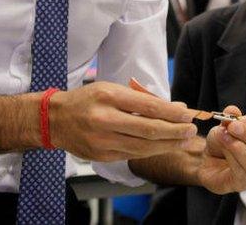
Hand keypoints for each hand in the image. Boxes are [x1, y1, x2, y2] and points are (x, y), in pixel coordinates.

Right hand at [50, 81, 197, 161]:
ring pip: (143, 147)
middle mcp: (104, 119)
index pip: (148, 106)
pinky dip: (151, 151)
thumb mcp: (111, 89)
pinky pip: (133, 155)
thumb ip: (141, 99)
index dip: (171, 112)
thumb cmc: (86, 100)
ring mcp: (102, 141)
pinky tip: (163, 147)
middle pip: (149, 129)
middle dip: (175, 131)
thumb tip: (174, 108)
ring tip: (183, 140)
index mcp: (108, 96)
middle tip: (190, 130)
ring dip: (168, 145)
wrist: (55, 120)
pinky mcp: (102, 156)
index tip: (187, 114)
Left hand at [197, 106, 245, 194]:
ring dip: (238, 147)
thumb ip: (231, 117)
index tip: (243, 119)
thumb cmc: (224, 140)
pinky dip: (230, 157)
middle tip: (232, 127)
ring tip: (224, 136)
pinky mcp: (243, 185)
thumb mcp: (226, 124)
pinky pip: (241, 173)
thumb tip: (232, 111)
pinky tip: (223, 148)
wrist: (207, 158)